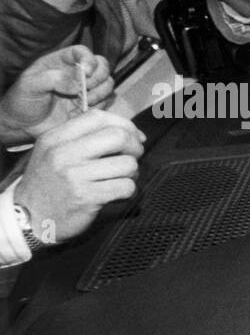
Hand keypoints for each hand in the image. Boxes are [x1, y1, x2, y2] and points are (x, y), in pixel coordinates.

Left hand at [2, 46, 112, 140]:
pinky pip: (107, 103)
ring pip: (108, 84)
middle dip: (99, 77)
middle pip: (102, 65)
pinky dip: (100, 106)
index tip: (87, 72)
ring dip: (101, 93)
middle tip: (86, 89)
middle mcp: (77, 74)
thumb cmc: (23, 100)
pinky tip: (85, 111)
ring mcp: (86, 90)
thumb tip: (78, 84)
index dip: (89, 59)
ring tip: (85, 102)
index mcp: (61, 62)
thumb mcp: (30, 85)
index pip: (82, 52)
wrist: (25, 125)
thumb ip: (52, 79)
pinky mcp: (92, 106)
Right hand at [12, 111, 143, 245]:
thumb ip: (84, 137)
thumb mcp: (54, 152)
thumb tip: (132, 133)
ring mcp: (74, 176)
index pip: (98, 117)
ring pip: (127, 164)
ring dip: (133, 173)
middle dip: (135, 147)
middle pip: (118, 136)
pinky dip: (129, 191)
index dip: (124, 124)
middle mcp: (63, 153)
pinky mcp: (86, 197)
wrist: (30, 217)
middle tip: (133, 158)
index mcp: (55, 138)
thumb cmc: (50, 183)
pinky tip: (118, 193)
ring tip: (121, 178)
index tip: (134, 137)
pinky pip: (126, 187)